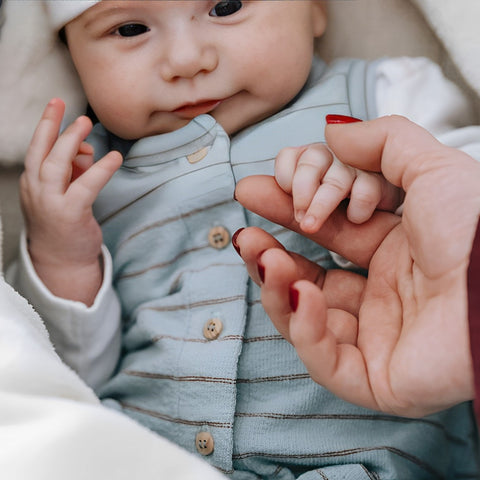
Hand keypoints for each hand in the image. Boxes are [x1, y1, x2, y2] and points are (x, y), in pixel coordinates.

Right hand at [20, 98, 121, 304]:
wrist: (62, 260)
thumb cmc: (65, 223)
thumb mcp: (65, 192)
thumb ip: (74, 171)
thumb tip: (87, 149)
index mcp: (32, 183)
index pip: (36, 149)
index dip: (46, 126)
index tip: (56, 104)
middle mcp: (35, 191)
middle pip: (41, 152)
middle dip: (53, 126)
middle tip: (71, 109)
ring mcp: (50, 203)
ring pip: (56, 165)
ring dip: (70, 142)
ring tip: (86, 124)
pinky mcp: (69, 214)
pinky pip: (85, 186)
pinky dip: (100, 170)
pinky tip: (114, 158)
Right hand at [234, 115, 479, 416]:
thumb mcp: (431, 168)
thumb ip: (381, 142)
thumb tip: (330, 131)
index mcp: (397, 251)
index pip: (328, 233)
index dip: (291, 211)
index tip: (258, 188)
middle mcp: (384, 295)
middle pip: (309, 276)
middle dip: (271, 252)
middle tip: (244, 232)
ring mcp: (378, 339)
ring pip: (307, 321)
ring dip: (277, 287)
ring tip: (262, 256)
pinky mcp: (377, 380)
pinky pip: (326, 359)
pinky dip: (304, 326)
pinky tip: (301, 291)